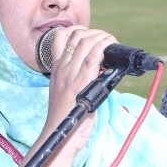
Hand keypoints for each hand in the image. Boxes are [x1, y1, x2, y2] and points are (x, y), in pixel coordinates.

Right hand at [43, 26, 115, 151]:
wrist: (60, 136)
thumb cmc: (67, 118)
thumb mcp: (68, 93)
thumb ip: (80, 79)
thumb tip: (101, 69)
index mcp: (55, 70)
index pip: (60, 37)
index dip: (78, 30)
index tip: (92, 37)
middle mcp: (61, 68)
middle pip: (75, 35)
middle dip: (95, 32)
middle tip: (107, 40)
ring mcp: (69, 74)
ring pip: (85, 41)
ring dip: (102, 36)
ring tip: (111, 42)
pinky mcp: (81, 81)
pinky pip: (93, 55)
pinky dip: (104, 46)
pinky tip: (111, 47)